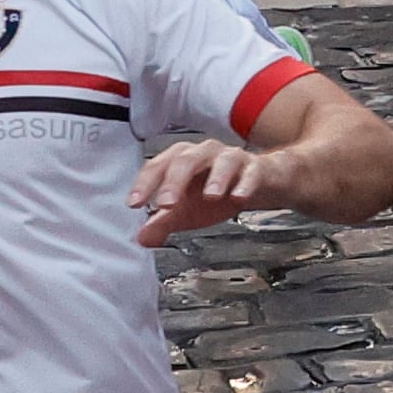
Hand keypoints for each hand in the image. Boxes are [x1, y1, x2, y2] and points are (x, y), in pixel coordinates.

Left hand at [128, 140, 297, 244]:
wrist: (257, 183)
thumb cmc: (217, 192)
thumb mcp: (186, 210)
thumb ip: (163, 222)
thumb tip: (142, 238)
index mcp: (181, 160)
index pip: (158, 166)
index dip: (145, 184)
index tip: (135, 203)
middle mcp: (204, 154)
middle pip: (186, 160)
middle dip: (175, 181)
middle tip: (167, 204)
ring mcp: (231, 159)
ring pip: (222, 161)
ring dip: (215, 178)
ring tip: (210, 196)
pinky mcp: (255, 168)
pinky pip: (251, 173)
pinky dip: (245, 184)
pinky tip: (239, 198)